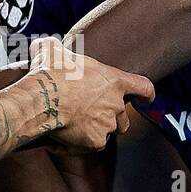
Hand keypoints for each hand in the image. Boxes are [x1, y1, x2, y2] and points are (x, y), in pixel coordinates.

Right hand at [28, 36, 154, 151]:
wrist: (42, 99)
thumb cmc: (51, 73)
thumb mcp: (53, 52)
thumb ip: (55, 48)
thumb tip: (46, 45)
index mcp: (113, 81)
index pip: (143, 87)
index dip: (146, 94)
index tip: (147, 98)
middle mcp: (115, 105)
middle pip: (124, 118)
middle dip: (112, 118)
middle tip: (91, 114)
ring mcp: (107, 125)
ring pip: (108, 132)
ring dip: (97, 131)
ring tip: (76, 127)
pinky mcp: (95, 142)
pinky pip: (91, 146)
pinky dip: (79, 144)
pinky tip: (63, 138)